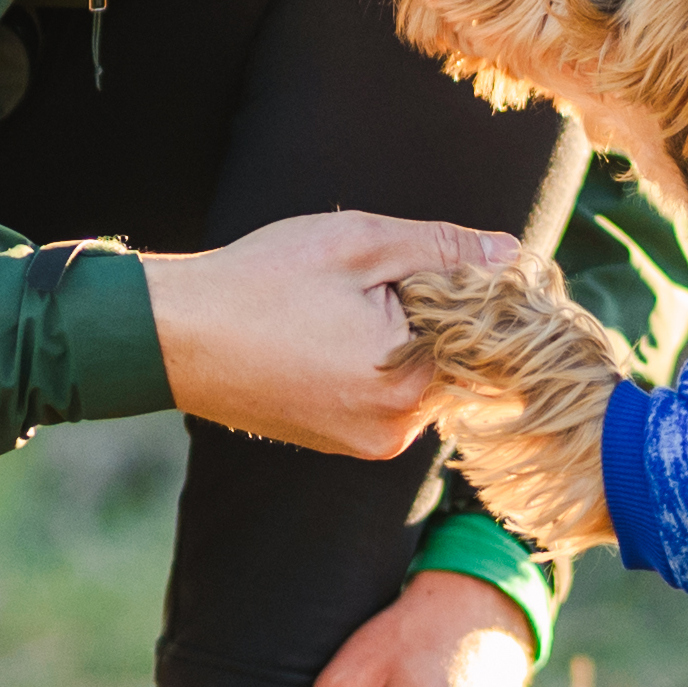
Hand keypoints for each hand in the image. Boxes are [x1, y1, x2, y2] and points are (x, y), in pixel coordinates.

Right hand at [144, 211, 521, 460]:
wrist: (175, 337)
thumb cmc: (262, 282)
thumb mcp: (360, 243)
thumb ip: (444, 249)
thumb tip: (512, 254)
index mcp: (408, 384)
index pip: (486, 338)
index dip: (480, 294)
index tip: (451, 263)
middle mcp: (395, 429)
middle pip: (455, 362)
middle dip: (440, 316)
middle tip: (385, 276)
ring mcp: (365, 443)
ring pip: (421, 379)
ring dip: (409, 339)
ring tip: (351, 303)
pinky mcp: (340, 443)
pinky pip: (387, 398)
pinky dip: (380, 363)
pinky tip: (338, 331)